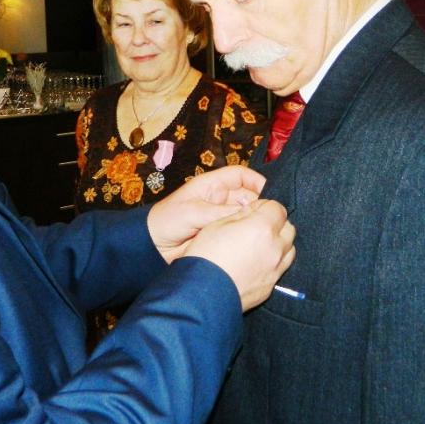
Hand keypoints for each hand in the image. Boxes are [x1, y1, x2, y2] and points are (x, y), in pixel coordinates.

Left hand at [147, 165, 264, 263]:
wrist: (153, 247)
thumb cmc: (166, 221)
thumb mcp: (192, 212)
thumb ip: (219, 212)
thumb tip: (248, 214)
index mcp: (212, 186)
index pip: (241, 176)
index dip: (257, 180)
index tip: (270, 193)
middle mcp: (221, 200)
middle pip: (249, 195)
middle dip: (262, 203)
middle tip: (271, 216)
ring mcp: (223, 218)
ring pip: (248, 215)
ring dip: (257, 220)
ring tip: (267, 229)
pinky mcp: (223, 235)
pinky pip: (241, 232)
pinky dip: (250, 234)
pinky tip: (257, 240)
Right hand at [184, 199, 295, 311]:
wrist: (203, 294)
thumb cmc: (206, 256)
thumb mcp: (217, 225)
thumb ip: (240, 214)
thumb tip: (252, 210)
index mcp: (262, 228)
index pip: (277, 208)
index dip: (263, 207)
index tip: (251, 211)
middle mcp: (275, 248)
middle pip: (288, 227)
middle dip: (275, 223)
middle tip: (255, 226)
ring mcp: (275, 269)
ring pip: (289, 248)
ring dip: (278, 242)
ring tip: (258, 245)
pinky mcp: (271, 286)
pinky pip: (281, 267)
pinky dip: (274, 261)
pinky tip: (256, 262)